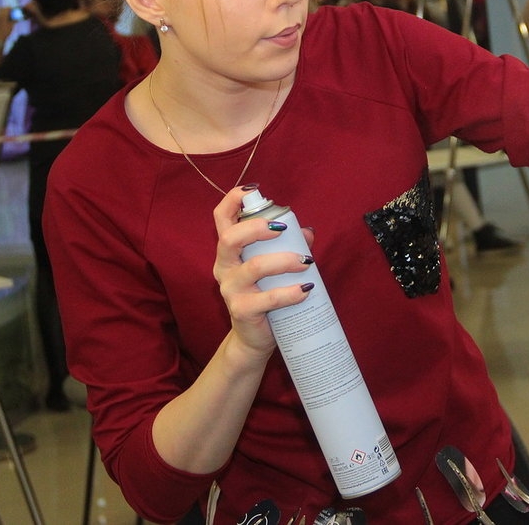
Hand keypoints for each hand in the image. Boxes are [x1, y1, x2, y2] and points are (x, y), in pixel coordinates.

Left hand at [0, 5, 19, 41]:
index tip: (12, 8)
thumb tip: (17, 17)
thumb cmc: (6, 32)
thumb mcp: (11, 26)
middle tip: (8, 9)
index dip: (10, 8)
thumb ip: (14, 20)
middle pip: (1, 9)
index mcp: (3, 16)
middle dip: (5, 8)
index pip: (6, 9)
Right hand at [212, 186, 313, 361]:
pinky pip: (267, 298)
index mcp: (229, 251)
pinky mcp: (242, 310)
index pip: (221, 218)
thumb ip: (289, 247)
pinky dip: (290, 292)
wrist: (255, 338)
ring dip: (284, 260)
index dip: (233, 200)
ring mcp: (231, 289)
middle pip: (229, 238)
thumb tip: (307, 232)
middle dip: (257, 228)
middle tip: (283, 229)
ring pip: (254, 267)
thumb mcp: (275, 268)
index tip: (254, 190)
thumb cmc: (266, 295)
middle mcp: (224, 267)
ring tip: (307, 261)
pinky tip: (306, 289)